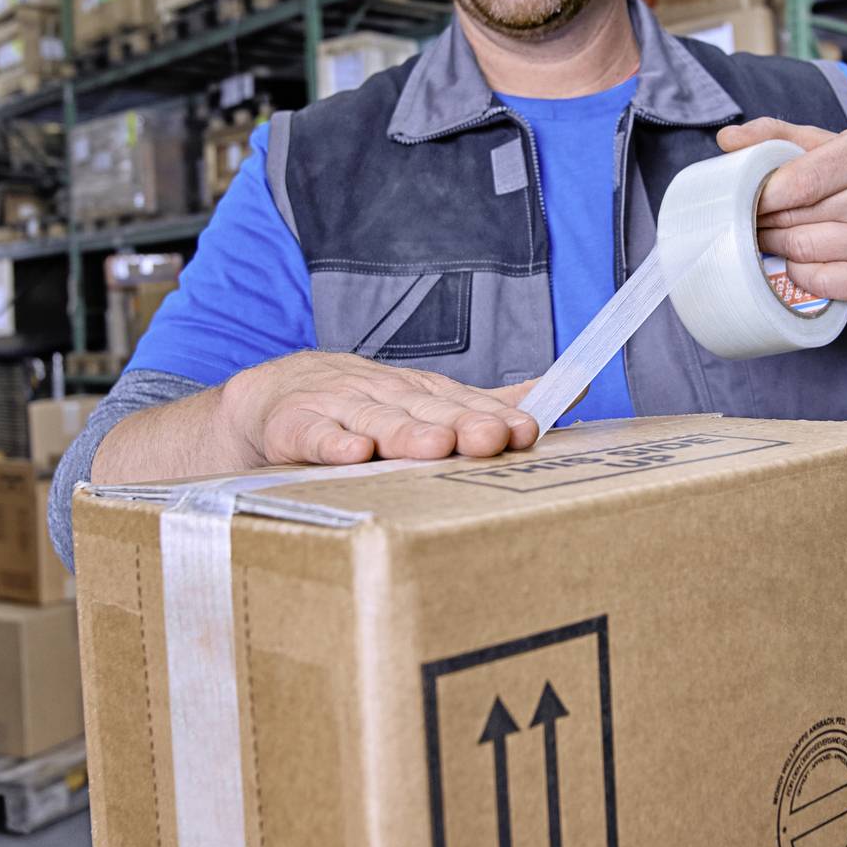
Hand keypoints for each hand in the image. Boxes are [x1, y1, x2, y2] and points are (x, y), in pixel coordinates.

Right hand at [224, 351, 538, 467]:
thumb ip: (491, 405)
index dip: (495, 418)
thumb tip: (572, 393)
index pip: (465, 405)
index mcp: (423, 395)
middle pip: (428, 411)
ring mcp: (340, 408)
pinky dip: (331, 442)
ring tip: (434, 446)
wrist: (274, 397)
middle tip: (491, 438)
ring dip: (406, 432)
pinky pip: (314, 435)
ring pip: (378, 421)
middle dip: (461, 424)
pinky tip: (352, 452)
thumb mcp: (428, 403)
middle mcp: (387, 397)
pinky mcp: (294, 426)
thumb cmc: (366, 408)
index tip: (526, 431)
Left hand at [716, 117, 846, 301]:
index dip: (762, 195)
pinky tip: (799, 261)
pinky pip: (821, 282)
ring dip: (776, 247)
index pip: (799, 181)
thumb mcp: (824, 145)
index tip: (743, 199)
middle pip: (795, 218)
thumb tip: (728, 139)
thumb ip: (774, 136)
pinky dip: (799, 274)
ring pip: (803, 250)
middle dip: (764, 221)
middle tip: (752, 220)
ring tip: (771, 237)